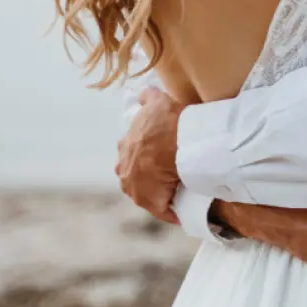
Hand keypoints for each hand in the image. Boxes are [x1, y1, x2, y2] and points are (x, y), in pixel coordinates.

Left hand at [116, 87, 183, 223]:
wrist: (178, 141)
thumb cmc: (167, 122)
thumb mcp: (156, 102)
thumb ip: (148, 97)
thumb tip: (143, 94)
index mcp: (124, 149)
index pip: (131, 156)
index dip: (145, 156)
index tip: (158, 156)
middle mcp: (125, 171)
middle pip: (135, 177)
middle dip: (147, 177)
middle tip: (168, 173)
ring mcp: (137, 189)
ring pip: (147, 194)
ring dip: (159, 194)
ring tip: (178, 191)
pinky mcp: (153, 203)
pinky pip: (164, 210)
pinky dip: (172, 211)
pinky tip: (182, 211)